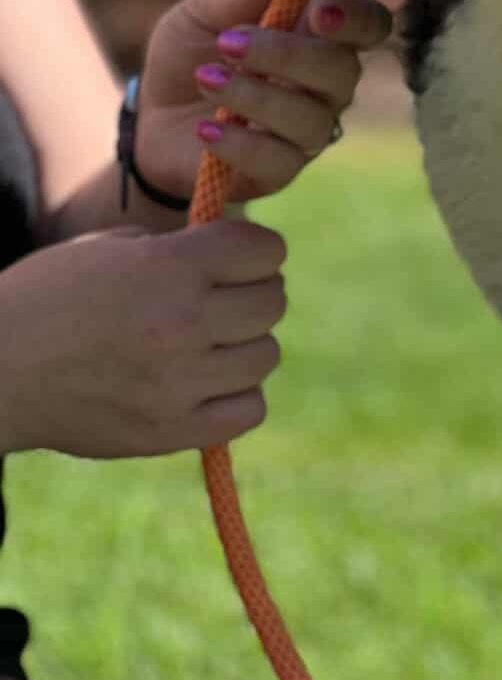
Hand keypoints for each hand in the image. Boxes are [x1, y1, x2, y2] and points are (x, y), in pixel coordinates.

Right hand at [0, 221, 286, 458]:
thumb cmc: (50, 297)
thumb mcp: (113, 247)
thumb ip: (181, 248)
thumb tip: (239, 253)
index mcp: (171, 267)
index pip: (267, 250)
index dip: (256, 250)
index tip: (237, 257)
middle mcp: (183, 322)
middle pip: (272, 302)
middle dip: (252, 294)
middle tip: (221, 300)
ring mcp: (179, 382)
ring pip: (266, 355)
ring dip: (244, 345)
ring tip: (205, 343)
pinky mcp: (169, 432)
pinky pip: (249, 410)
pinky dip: (236, 396)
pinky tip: (205, 383)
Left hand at [136, 0, 391, 202]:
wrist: (151, 121)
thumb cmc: (189, 57)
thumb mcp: (198, 15)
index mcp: (320, 38)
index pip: (370, 26)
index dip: (357, 19)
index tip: (317, 12)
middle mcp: (327, 86)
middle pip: (343, 71)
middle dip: (287, 54)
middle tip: (228, 43)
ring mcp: (308, 131)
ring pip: (310, 118)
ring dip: (255, 96)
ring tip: (205, 79)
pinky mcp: (280, 171)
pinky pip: (278, 160)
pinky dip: (240, 142)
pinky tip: (206, 129)